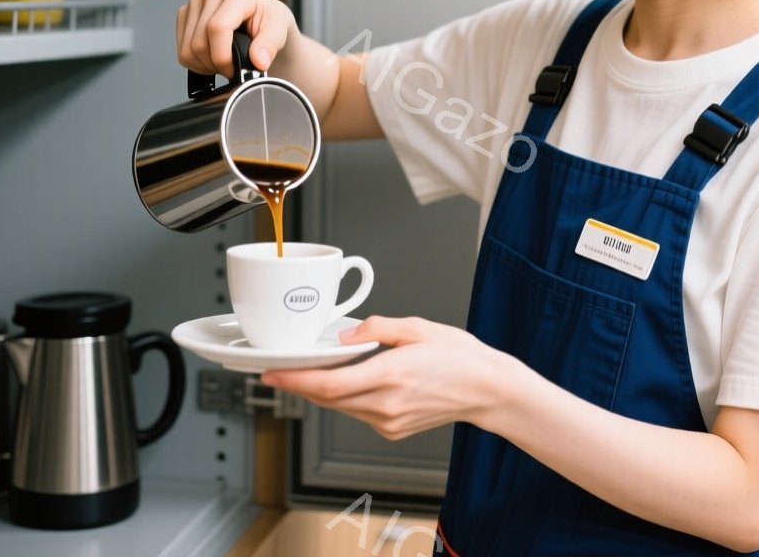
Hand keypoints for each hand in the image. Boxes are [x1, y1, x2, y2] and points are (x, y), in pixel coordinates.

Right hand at [176, 0, 297, 75]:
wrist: (262, 20)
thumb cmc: (270, 22)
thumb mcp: (281, 31)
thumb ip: (271, 44)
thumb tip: (259, 60)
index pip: (217, 28)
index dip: (223, 56)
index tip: (235, 70)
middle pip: (199, 42)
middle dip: (215, 64)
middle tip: (232, 68)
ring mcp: (196, 1)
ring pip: (188, 49)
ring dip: (205, 65)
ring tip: (224, 62)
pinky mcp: (185, 13)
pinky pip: (181, 49)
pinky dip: (195, 62)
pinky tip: (212, 57)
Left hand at [260, 316, 523, 440]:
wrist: (487, 390)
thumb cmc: (459, 357)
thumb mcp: (417, 327)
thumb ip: (374, 329)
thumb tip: (345, 336)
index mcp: (390, 375)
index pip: (328, 385)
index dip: (294, 382)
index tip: (271, 374)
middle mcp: (386, 404)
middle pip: (327, 399)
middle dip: (301, 385)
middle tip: (283, 369)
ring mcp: (388, 422)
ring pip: (340, 408)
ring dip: (323, 392)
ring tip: (314, 372)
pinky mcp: (392, 430)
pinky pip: (357, 413)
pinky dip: (347, 398)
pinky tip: (351, 383)